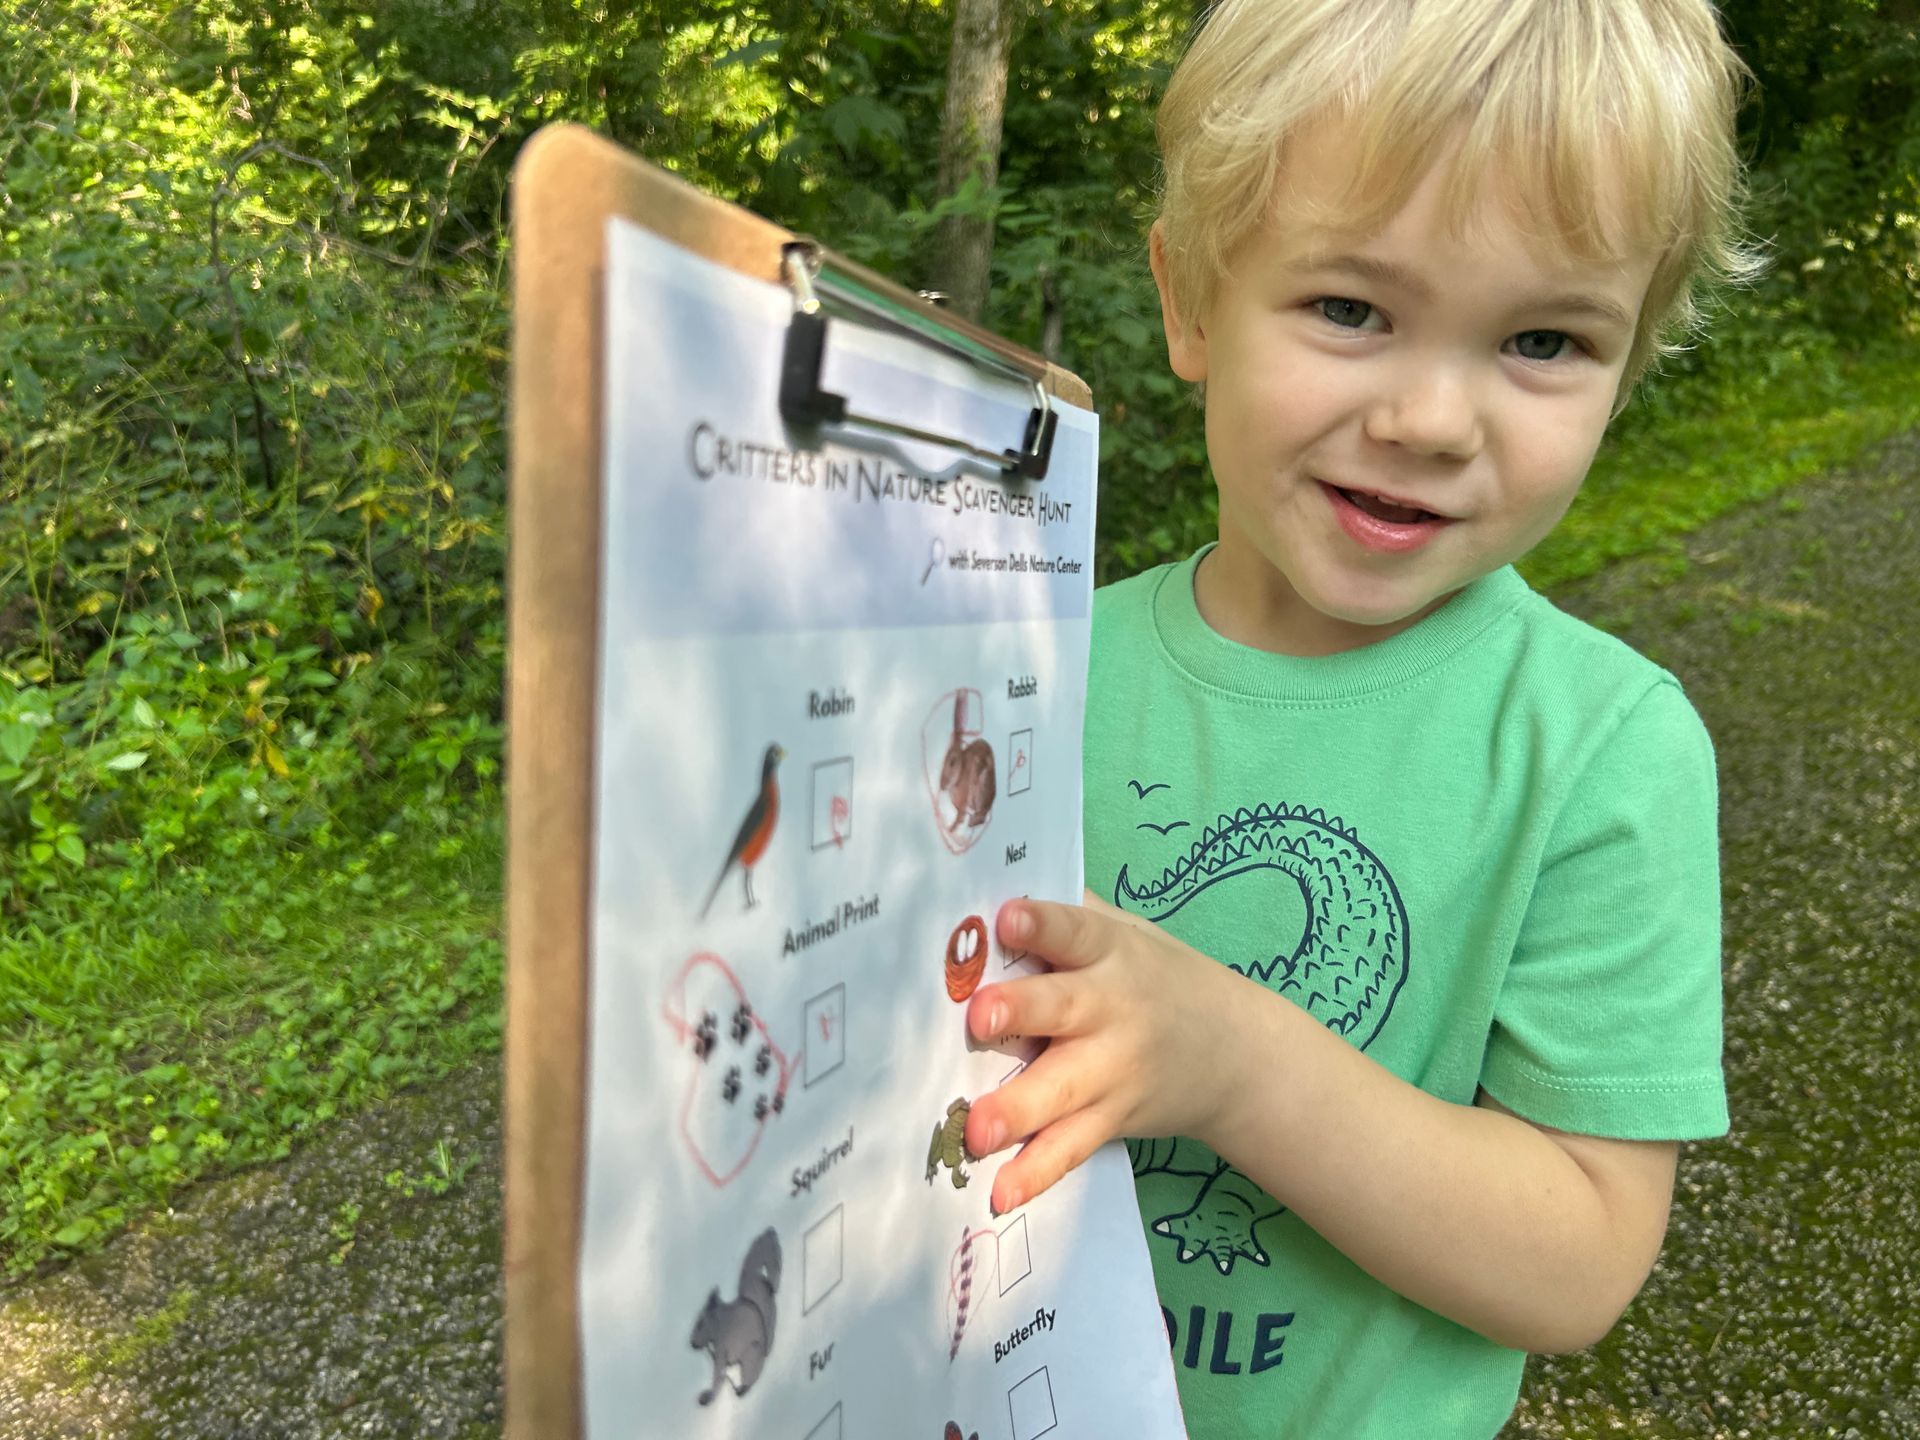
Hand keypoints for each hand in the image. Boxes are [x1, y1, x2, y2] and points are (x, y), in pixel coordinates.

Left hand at [963, 889, 1248, 1213]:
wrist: (1238, 1055)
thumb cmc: (1157, 978)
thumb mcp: (1127, 932)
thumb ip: (1067, 915)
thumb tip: (985, 885)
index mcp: (1112, 954)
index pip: (1076, 932)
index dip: (1043, 925)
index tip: (1008, 920)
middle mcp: (1113, 1011)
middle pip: (1064, 1009)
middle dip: (1021, 1012)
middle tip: (978, 1019)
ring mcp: (1113, 1072)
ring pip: (1062, 1091)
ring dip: (1017, 1111)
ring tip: (975, 1131)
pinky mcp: (1110, 1119)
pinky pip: (1070, 1148)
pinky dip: (1037, 1174)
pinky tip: (1001, 1194)